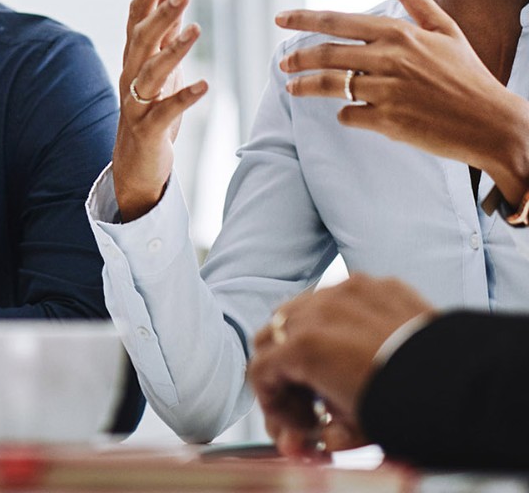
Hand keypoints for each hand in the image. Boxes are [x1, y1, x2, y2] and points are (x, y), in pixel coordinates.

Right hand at [111, 0, 206, 220]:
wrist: (134, 163)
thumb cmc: (151, 110)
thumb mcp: (160, 67)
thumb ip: (166, 31)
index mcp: (133, 58)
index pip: (136, 17)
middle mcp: (130, 75)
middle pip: (141, 38)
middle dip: (161, 13)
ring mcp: (136, 102)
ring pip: (151, 71)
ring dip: (173, 49)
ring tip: (196, 28)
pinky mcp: (148, 129)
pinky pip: (166, 111)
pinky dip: (184, 97)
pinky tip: (205, 86)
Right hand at [249, 275, 433, 456]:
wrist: (463, 384)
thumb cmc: (408, 408)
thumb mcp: (355, 430)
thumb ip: (323, 432)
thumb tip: (318, 438)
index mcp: (303, 348)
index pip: (259, 370)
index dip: (271, 403)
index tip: (296, 423)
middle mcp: (315, 311)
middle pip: (272, 334)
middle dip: (283, 369)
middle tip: (308, 400)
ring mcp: (344, 292)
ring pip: (301, 308)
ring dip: (306, 338)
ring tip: (332, 369)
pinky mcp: (373, 283)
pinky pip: (340, 296)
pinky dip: (339, 319)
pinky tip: (361, 346)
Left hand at [277, 0, 528, 197]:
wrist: (495, 124)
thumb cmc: (468, 75)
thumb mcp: (445, 29)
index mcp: (399, 33)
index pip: (337, 21)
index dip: (303, 19)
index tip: (280, 19)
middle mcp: (390, 58)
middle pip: (327, 53)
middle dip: (298, 57)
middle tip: (283, 62)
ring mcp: (388, 91)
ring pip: (331, 84)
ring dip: (306, 86)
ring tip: (293, 87)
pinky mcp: (389, 121)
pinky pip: (350, 115)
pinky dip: (344, 115)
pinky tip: (347, 113)